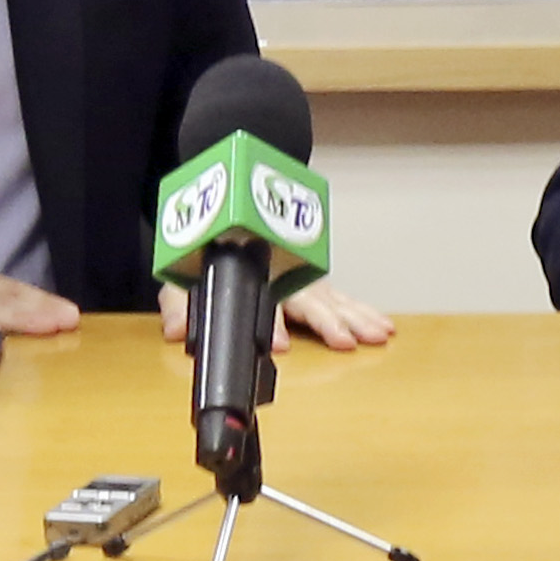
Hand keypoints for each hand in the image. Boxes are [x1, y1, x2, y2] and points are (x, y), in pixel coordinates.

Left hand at [152, 277, 400, 351]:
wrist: (232, 214)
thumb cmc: (208, 253)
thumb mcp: (184, 280)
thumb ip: (179, 306)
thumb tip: (175, 332)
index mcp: (254, 279)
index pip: (262, 303)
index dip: (270, 324)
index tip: (279, 346)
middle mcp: (286, 278)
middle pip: (310, 301)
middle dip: (329, 322)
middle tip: (347, 342)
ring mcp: (305, 282)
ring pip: (335, 299)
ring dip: (358, 318)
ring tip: (379, 335)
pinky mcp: (318, 286)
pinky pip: (346, 299)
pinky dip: (365, 311)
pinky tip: (384, 326)